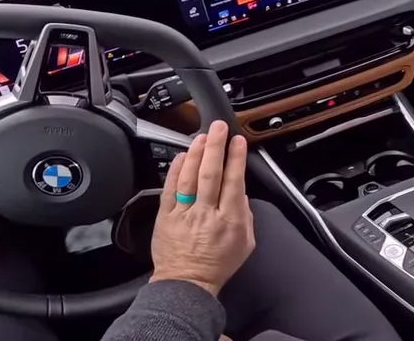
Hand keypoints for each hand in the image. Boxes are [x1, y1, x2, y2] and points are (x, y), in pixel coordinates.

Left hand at [150, 120, 254, 297]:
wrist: (186, 285)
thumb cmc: (216, 266)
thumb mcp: (245, 245)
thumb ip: (246, 217)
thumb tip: (240, 193)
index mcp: (229, 221)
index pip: (234, 182)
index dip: (236, 159)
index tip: (238, 142)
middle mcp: (207, 215)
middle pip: (211, 174)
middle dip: (216, 147)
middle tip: (219, 128)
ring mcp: (184, 215)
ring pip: (190, 178)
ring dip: (196, 153)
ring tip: (202, 136)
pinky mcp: (166, 217)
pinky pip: (170, 189)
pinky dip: (175, 171)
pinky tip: (181, 156)